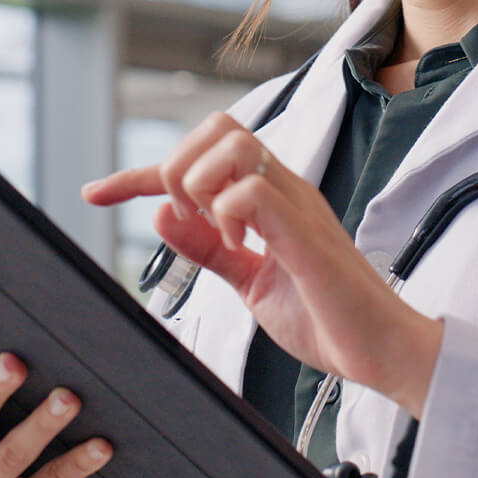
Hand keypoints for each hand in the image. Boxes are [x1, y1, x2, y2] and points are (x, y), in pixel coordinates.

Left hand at [82, 112, 443, 416]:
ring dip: (199, 184)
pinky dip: (226, 216)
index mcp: (270, 199)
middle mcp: (283, 189)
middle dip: (174, 166)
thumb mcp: (249, 283)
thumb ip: (209, 251)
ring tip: (214, 234)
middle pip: (217, 125)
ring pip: (230, 143)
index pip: (200, 156)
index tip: (96, 193)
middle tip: (183, 219)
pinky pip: (251, 192)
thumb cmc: (327, 317)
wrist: (381, 351)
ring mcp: (296, 205)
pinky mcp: (305, 233)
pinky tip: (239, 248)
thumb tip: (163, 216)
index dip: (138, 173)